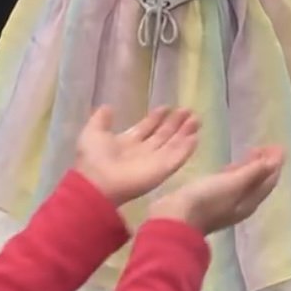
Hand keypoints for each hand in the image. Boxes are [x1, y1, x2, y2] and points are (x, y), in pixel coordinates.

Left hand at [76, 106, 198, 208]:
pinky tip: (196, 137)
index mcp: (127, 143)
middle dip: (176, 123)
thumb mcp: (93, 132)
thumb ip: (102, 119)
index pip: (146, 128)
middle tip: (188, 110)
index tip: (167, 106)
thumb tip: (108, 106)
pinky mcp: (162, 171)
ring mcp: (154, 162)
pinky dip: (187, 148)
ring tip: (196, 119)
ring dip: (185, 132)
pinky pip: (177, 157)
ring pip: (173, 144)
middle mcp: (143, 152)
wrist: (97, 183)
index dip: (156, 118)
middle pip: (163, 135)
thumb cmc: (93, 158)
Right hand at [153, 146, 282, 235]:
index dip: (275, 163)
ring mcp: (226, 202)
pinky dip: (235, 173)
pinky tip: (228, 167)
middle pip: (259, 182)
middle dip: (264, 165)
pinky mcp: (211, 199)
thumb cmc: (206, 199)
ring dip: (250, 168)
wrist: (176, 218)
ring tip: (250, 152)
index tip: (278, 146)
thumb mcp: (233, 183)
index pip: (269, 180)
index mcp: (250, 201)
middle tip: (264, 146)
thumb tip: (277, 158)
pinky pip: (230, 184)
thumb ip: (254, 170)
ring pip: (245, 183)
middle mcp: (242, 203)